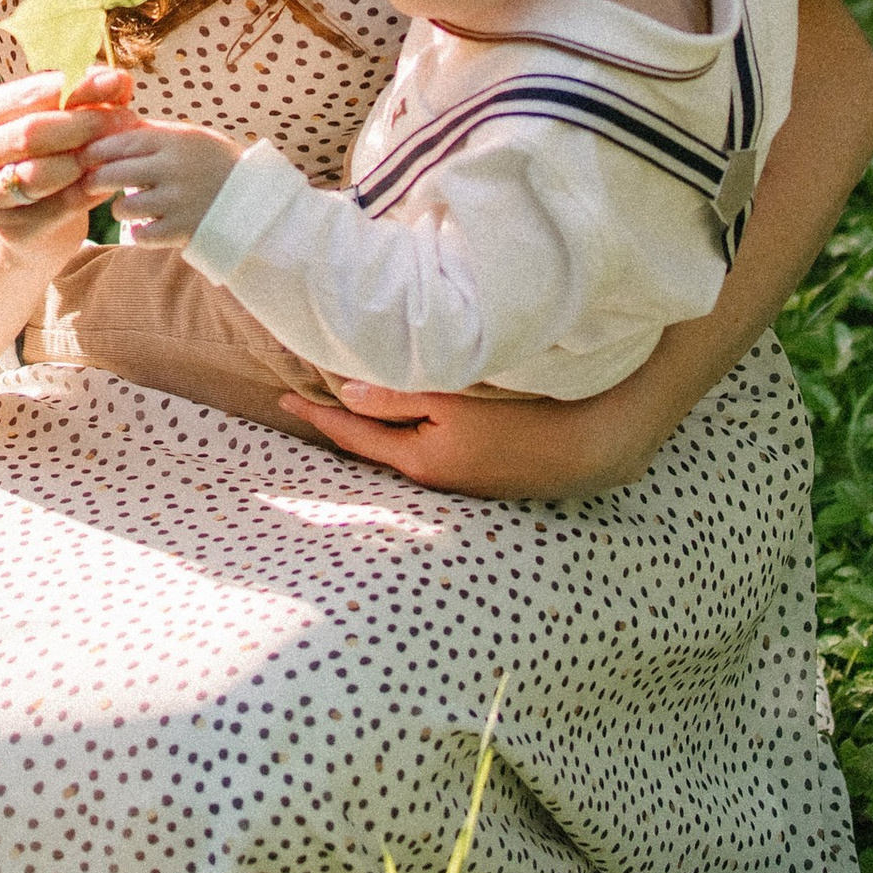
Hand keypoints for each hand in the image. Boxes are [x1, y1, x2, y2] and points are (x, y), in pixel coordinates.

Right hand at [0, 69, 131, 249]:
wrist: (22, 221)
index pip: (29, 95)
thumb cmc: (38, 156)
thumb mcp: (50, 120)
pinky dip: (90, 191)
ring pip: (43, 173)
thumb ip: (80, 97)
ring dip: (88, 158)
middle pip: (33, 132)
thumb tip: (119, 80)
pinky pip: (60, 207)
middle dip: (85, 122)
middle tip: (125, 118)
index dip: (76, 86)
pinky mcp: (10, 230)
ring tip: (120, 148)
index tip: (117, 81)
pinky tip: (110, 179)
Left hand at [83, 119, 244, 245]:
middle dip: (96, 180)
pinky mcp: (182, 230)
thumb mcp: (191, 138)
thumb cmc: (217, 164)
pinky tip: (146, 227)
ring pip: (123, 208)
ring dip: (120, 209)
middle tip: (92, 184)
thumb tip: (113, 121)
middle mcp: (173, 169)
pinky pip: (141, 235)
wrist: (257, 200)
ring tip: (129, 207)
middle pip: (112, 174)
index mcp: (174, 141)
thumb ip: (154, 132)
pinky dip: (140, 233)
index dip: (96, 150)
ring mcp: (177, 201)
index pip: (120, 142)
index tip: (85, 157)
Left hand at [277, 372, 664, 496]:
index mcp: (419, 460)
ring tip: (346, 404)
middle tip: (304, 399)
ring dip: (373, 426)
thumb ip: (399, 396)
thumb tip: (347, 391)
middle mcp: (433, 479)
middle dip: (341, 422)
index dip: (316, 413)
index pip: (353, 435)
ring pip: (402, 448)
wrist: (591, 447)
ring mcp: (460, 481)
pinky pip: (429, 448)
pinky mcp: (484, 474)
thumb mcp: (454, 399)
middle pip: (374, 447)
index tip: (280, 398)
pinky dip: (406, 431)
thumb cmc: (523, 417)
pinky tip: (408, 418)